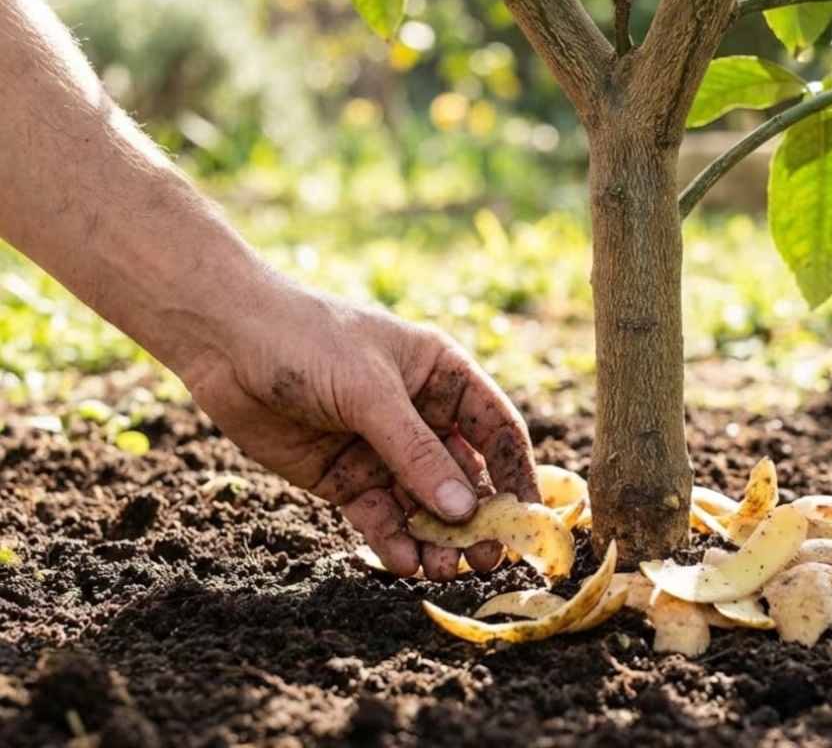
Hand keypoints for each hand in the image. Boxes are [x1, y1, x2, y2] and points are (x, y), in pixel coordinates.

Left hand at [180, 283, 538, 580]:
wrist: (224, 342)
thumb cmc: (309, 342)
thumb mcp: (371, 393)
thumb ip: (417, 453)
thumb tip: (464, 511)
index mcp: (442, 378)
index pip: (497, 430)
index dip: (518, 472)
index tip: (529, 519)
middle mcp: (420, 416)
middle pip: (464, 476)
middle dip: (476, 517)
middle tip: (485, 557)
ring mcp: (382, 450)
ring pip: (424, 504)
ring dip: (437, 538)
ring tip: (443, 568)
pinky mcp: (346, 478)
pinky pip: (380, 517)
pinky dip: (394, 540)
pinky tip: (404, 561)